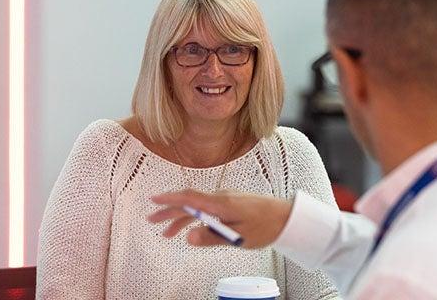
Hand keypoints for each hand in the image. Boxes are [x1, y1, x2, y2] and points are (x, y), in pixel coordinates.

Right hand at [147, 189, 292, 248]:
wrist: (285, 217)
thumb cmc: (264, 227)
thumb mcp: (237, 237)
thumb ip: (211, 237)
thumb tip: (188, 237)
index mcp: (220, 203)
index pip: (189, 198)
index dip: (169, 199)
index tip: (153, 201)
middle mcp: (219, 198)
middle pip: (188, 203)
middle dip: (168, 211)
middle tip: (151, 220)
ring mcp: (224, 200)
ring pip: (196, 208)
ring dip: (180, 218)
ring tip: (167, 233)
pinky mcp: (228, 204)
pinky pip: (206, 209)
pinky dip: (194, 218)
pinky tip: (189, 229)